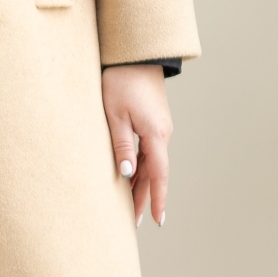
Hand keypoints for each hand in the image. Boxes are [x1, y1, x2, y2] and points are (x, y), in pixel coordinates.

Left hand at [101, 64, 170, 228]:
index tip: (159, 220)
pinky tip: (132, 177)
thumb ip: (121, 145)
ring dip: (143, 185)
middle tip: (135, 222)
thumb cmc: (121, 81)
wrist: (135, 54)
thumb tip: (128, 174)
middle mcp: (162, 133)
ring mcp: (160, 127)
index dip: (159, 199)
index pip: (159, 175)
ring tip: (130, 206)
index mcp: (156, 134)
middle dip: (146, 198)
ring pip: (152, 163)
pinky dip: (142, 168)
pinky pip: (149, 151)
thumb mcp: (115, 114)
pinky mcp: (153, 121)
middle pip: (155, 173)